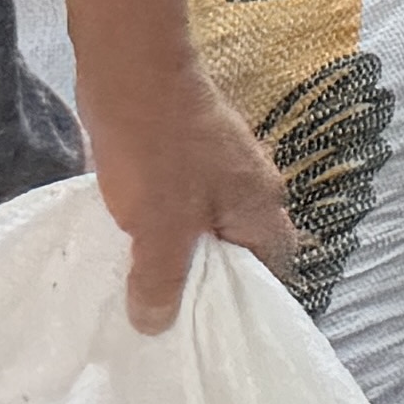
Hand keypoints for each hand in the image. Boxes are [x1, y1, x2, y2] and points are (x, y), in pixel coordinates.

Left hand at [78, 54, 292, 334]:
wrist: (131, 71)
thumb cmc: (157, 151)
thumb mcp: (158, 227)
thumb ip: (160, 280)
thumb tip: (155, 326)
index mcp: (262, 206)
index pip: (275, 269)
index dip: (247, 303)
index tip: (210, 331)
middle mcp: (253, 187)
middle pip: (241, 249)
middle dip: (207, 282)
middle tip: (166, 316)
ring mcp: (222, 167)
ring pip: (209, 227)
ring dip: (179, 253)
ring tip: (140, 284)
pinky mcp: (190, 153)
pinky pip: (184, 205)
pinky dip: (163, 225)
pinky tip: (129, 238)